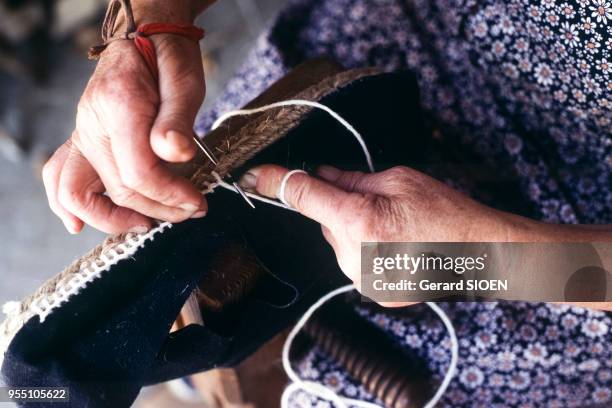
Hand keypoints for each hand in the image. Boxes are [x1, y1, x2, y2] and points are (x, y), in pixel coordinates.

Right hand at [43, 5, 205, 233]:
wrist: (145, 39)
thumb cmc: (168, 59)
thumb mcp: (185, 81)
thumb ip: (178, 120)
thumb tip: (176, 155)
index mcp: (119, 107)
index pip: (139, 172)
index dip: (170, 195)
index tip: (197, 202)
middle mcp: (92, 124)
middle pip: (117, 189)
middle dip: (158, 209)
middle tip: (190, 211)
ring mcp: (82, 134)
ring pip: (77, 193)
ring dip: (111, 219)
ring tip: (145, 225)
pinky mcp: (83, 142)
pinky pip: (60, 178)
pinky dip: (67, 206)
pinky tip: (80, 225)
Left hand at [240, 164, 518, 284]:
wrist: (484, 254)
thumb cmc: (448, 212)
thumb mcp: (398, 180)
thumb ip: (352, 180)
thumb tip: (320, 174)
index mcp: (359, 221)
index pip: (304, 196)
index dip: (276, 182)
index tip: (254, 176)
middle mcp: (353, 257)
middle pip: (324, 221)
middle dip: (338, 208)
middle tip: (376, 203)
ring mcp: (362, 280)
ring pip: (338, 243)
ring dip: (353, 230)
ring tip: (395, 228)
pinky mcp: (373, 294)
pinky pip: (354, 262)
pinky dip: (366, 250)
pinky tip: (396, 247)